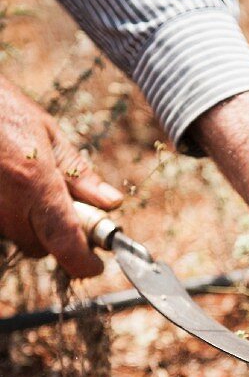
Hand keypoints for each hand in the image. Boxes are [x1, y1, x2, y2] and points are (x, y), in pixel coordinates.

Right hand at [0, 75, 123, 277]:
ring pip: (20, 239)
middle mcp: (9, 206)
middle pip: (43, 248)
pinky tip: (9, 184)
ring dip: (31, 224)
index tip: (96, 265)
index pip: (67, 242)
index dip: (85, 263)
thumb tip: (111, 202)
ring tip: (27, 184)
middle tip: (61, 204)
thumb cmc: (2, 111)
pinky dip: (11, 214)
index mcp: (35, 183)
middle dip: (57, 235)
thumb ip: (79, 173)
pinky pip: (3, 227)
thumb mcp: (48, 133)